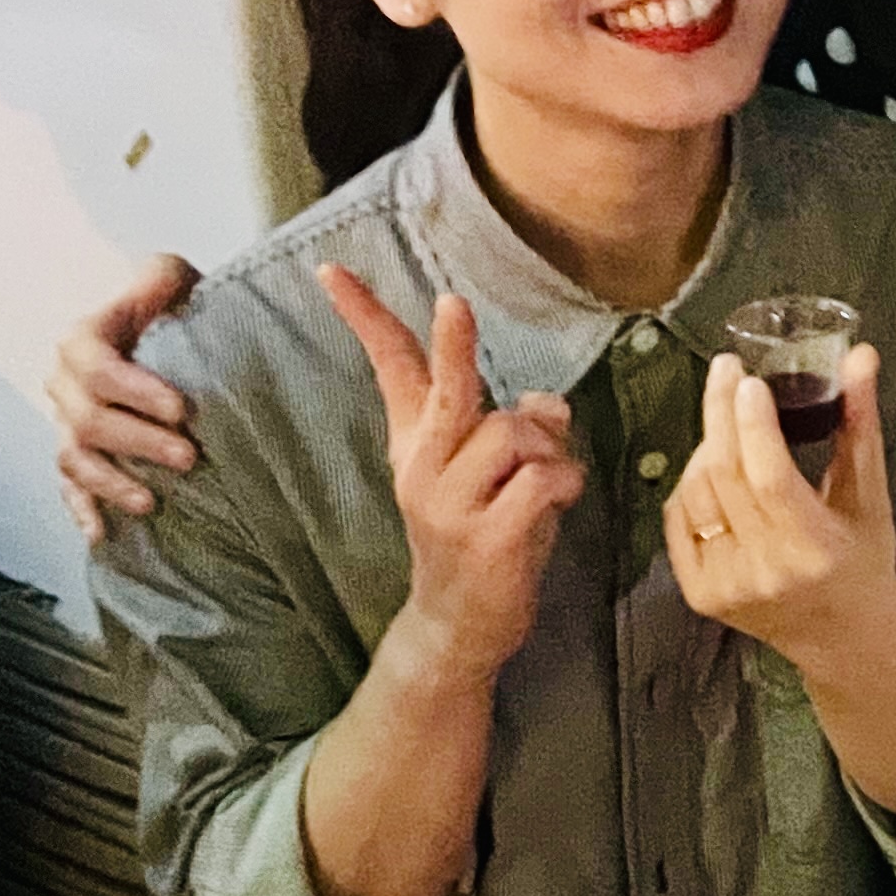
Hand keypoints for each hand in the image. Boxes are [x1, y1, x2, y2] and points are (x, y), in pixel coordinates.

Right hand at [50, 252, 200, 540]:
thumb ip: (164, 279)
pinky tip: (100, 535)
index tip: (182, 409)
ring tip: (151, 502)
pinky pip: (67, 485)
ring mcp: (65, 420)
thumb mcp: (168, 274)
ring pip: (75, 458)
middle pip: (89, 420)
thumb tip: (175, 292)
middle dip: (138, 442)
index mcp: (82, 338)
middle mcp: (64, 382)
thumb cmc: (165, 298)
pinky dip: (81, 510)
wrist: (150, 321)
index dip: (136, 392)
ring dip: (111, 483)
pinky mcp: (76, 451)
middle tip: (189, 457)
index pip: (98, 369)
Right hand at [319, 266, 580, 680]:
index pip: (390, 367)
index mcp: (418, 443)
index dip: (364, 316)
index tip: (330, 269)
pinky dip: (565, 483)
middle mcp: (424, 467)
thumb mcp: (496, 475)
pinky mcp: (487, 537)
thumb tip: (551, 403)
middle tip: (454, 302)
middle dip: (455, 346)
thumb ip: (519, 428)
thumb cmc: (485, 536)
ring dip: (549, 450)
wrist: (458, 626)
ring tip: (541, 486)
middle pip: (448, 392)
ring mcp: (450, 504)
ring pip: (517, 434)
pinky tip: (555, 507)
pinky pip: (543, 479)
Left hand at [667, 345, 895, 673]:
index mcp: (815, 548)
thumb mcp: (870, 493)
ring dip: (707, 447)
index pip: (771, 478)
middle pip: (726, 477)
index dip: (754, 426)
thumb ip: (859, 423)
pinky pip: (678, 520)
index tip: (747, 379)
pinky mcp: (700, 595)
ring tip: (727, 425)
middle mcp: (766, 571)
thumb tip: (860, 353)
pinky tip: (712, 469)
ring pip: (696, 493)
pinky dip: (689, 485)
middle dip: (721, 415)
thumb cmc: (863, 557)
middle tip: (725, 371)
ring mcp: (727, 586)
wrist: (842, 636)